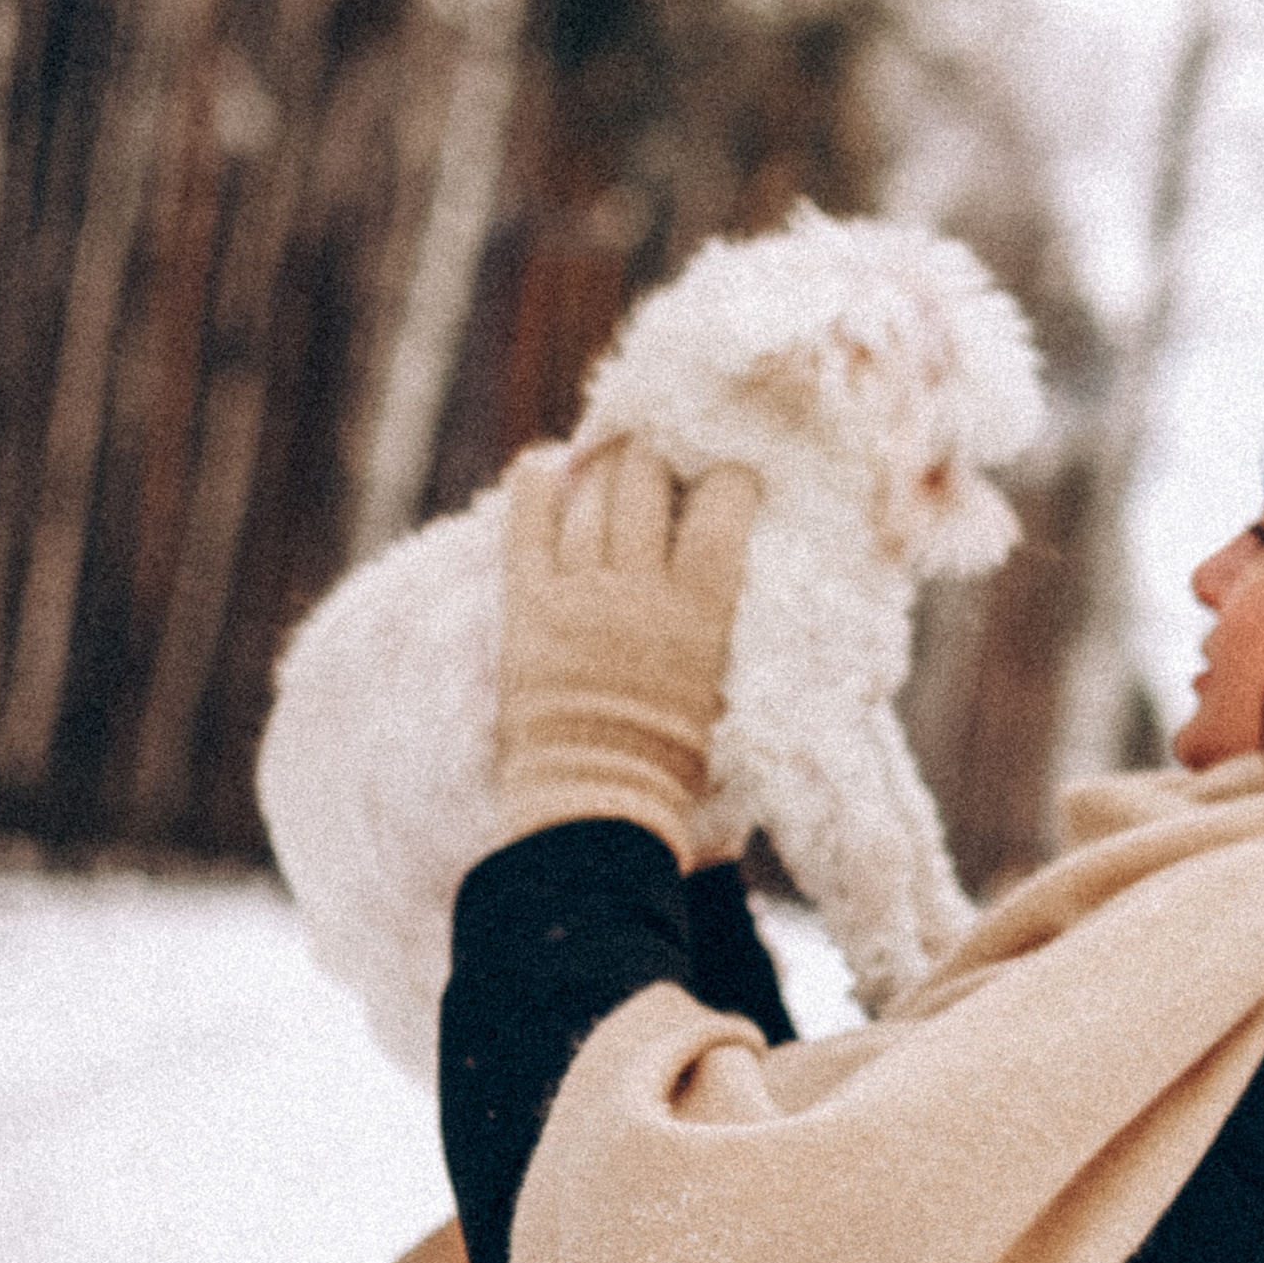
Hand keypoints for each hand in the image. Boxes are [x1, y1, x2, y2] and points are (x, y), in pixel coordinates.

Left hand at [495, 440, 759, 859]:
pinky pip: (526, 519)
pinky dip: (535, 482)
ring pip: (591, 491)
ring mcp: (578, 593)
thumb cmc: (676, 762)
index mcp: (702, 612)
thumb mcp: (728, 685)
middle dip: (659, 455)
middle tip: (663, 456)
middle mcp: (639, 590)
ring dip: (605, 462)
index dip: (728, 476)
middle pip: (648, 479)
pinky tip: (547, 467)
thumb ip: (731, 619)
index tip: (728, 474)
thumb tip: (737, 559)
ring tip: (613, 457)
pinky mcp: (526, 605)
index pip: (724, 504)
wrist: (594, 807)